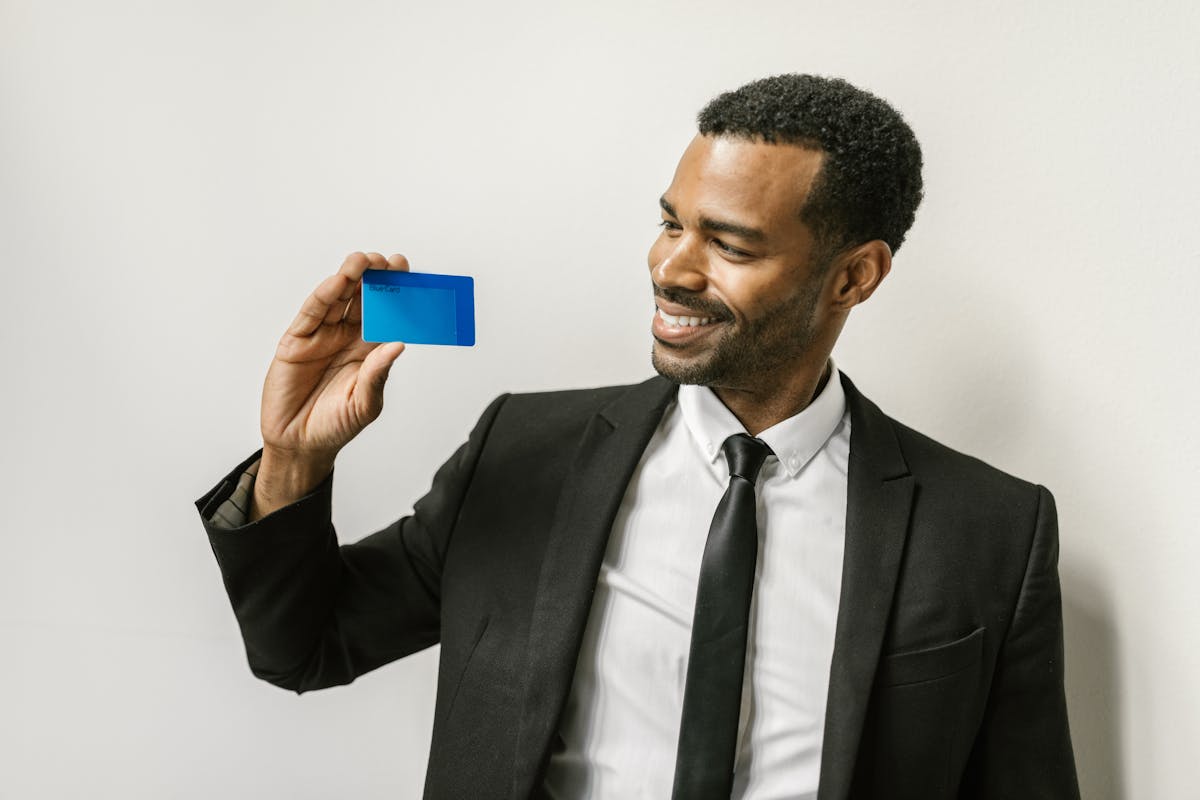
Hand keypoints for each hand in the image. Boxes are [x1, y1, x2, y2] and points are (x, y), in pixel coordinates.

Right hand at [252, 252, 407, 518]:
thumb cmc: (336, 425)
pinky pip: (312, 313)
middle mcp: (347, 337)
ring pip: (337, 299)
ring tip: (363, 262)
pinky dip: (324, 296)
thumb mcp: (365, 404)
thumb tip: (398, 345)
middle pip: (363, 298)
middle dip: (375, 277)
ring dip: (350, 278)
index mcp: (370, 350)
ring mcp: (321, 336)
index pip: (386, 313)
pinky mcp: (297, 341)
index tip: (408, 272)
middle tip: (387, 262)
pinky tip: (337, 282)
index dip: (396, 292)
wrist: (299, 444)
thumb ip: (378, 375)